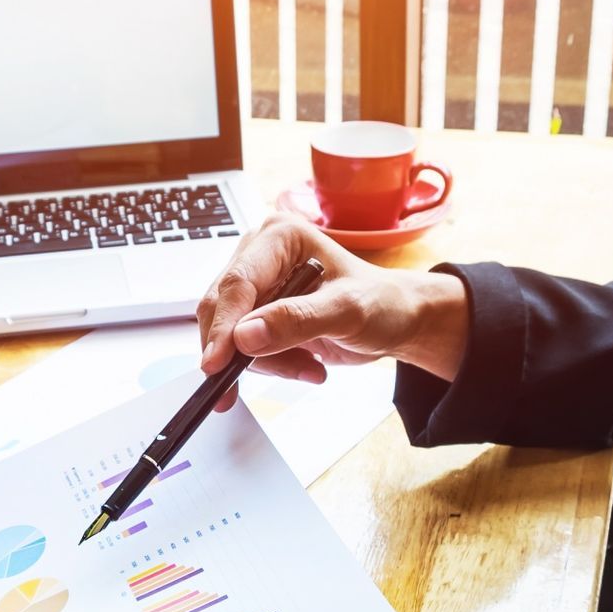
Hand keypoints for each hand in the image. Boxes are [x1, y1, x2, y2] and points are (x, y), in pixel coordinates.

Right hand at [196, 215, 470, 410]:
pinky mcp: (259, 311)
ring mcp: (258, 284)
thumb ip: (296, 321)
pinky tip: (306, 363)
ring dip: (267, 361)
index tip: (216, 364)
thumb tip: (244, 336)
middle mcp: (261, 254)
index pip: (237, 283)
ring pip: (230, 334)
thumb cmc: (381, 303)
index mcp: (279, 237)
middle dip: (245, 350)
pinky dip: (272, 364)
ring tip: (309, 365)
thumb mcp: (347, 311)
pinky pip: (243, 347)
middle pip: (224, 309)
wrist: (396, 320)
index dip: (223, 327)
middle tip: (271, 375)